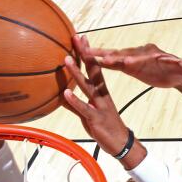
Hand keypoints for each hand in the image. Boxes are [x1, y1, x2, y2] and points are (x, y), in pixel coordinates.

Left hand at [63, 35, 134, 158]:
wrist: (120, 143)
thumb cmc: (105, 127)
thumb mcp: (88, 114)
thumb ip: (75, 104)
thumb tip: (61, 97)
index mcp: (101, 92)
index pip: (94, 68)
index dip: (88, 54)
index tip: (82, 38)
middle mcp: (101, 95)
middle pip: (93, 71)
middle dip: (85, 54)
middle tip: (77, 38)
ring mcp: (99, 106)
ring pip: (87, 87)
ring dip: (76, 73)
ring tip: (66, 59)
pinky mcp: (96, 118)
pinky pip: (84, 108)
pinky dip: (75, 100)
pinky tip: (66, 93)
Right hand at [84, 41, 181, 87]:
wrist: (177, 71)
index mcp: (152, 55)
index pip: (140, 58)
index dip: (133, 60)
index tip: (124, 62)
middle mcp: (140, 53)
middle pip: (122, 54)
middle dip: (109, 55)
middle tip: (93, 54)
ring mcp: (132, 57)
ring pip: (114, 56)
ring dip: (99, 55)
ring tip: (82, 53)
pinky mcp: (128, 64)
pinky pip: (112, 62)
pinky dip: (100, 60)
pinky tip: (87, 59)